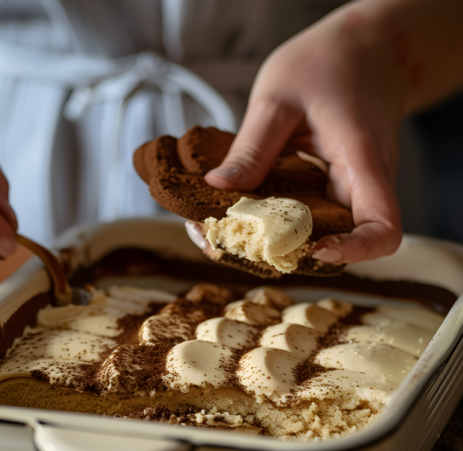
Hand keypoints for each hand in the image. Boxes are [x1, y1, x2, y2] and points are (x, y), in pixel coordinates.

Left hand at [205, 3, 406, 263]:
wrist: (365, 47)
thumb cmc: (330, 61)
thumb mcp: (278, 97)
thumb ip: (251, 147)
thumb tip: (217, 187)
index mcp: (362, 160)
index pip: (383, 228)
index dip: (353, 251)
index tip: (313, 249)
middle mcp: (364, 182)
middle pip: (350, 241)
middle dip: (299, 252)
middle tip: (243, 244)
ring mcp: (353, 187)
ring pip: (329, 231)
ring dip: (287, 239)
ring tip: (235, 230)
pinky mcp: (338, 185)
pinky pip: (317, 215)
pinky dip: (285, 221)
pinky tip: (251, 211)